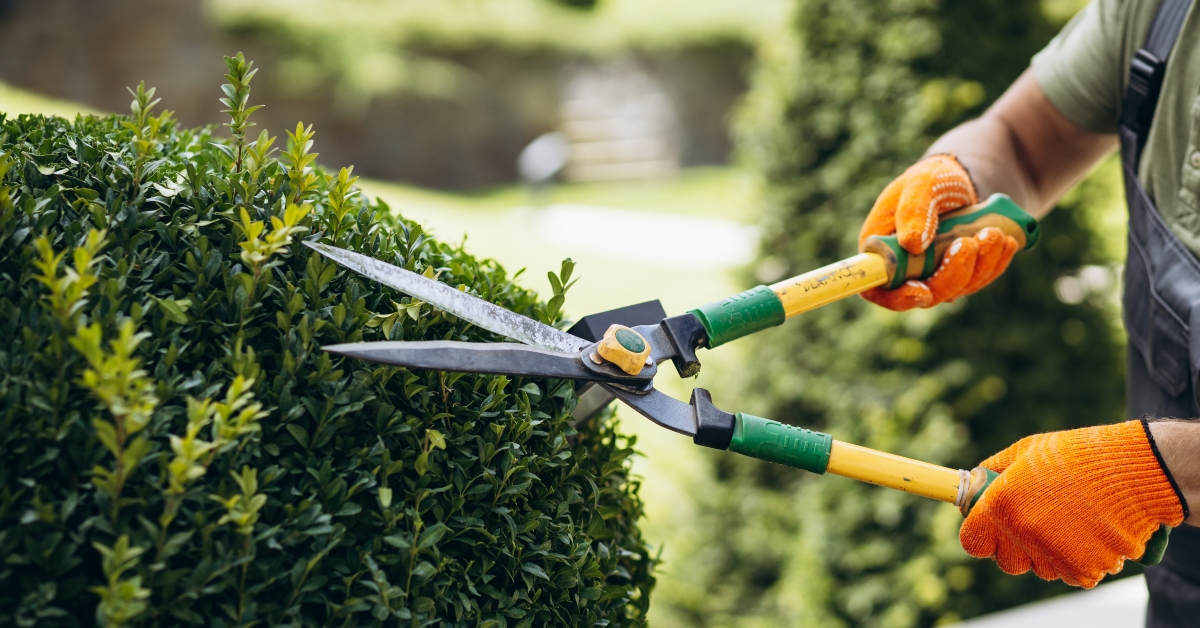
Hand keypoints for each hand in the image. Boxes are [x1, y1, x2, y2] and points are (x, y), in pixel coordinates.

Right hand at [858, 154, 1018, 310]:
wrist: (958, 179)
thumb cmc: (930, 179)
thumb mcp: (920, 184)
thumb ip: (913, 210)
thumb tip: (914, 245)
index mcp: (882, 252)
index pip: (878, 289)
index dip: (898, 298)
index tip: (922, 290)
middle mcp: (905, 271)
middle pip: (927, 294)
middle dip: (953, 274)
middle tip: (969, 242)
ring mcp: (934, 275)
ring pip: (958, 289)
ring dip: (980, 265)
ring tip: (993, 232)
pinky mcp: (960, 273)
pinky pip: (978, 280)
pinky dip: (994, 263)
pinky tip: (1006, 242)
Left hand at [960, 421, 1185, 587]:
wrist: (1134, 471)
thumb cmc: (1078, 455)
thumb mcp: (1027, 450)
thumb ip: (996, 470)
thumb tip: (977, 480)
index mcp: (1002, 504)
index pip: (973, 542)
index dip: (983, 535)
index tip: (993, 527)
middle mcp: (1023, 533)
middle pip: (1007, 562)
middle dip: (1018, 548)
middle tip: (1039, 524)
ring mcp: (1054, 555)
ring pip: (1042, 569)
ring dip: (1052, 552)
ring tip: (1073, 521)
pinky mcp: (1084, 569)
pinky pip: (1072, 574)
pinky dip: (1081, 559)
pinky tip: (1092, 533)